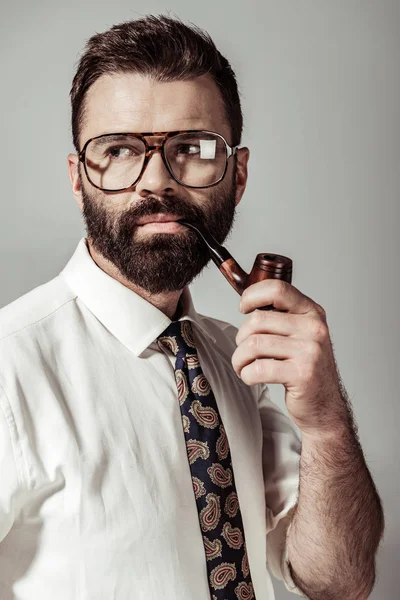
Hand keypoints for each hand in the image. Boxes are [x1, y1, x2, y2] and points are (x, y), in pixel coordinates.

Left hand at [231, 280, 349, 436]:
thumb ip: (281, 316)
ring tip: (243, 366)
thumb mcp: (300, 334)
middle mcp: (314, 328)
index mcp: (312, 312)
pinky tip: (251, 377)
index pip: (277, 289)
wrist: (325, 406)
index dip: (252, 295)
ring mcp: (310, 351)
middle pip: (258, 320)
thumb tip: (247, 303)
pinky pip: (258, 368)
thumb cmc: (305, 369)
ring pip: (254, 344)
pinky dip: (246, 374)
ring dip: (240, 359)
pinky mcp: (302, 374)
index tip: (243, 308)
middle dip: (241, 338)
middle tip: (244, 351)